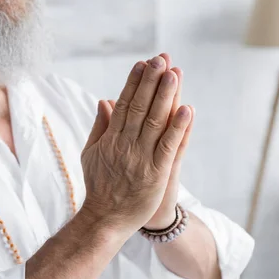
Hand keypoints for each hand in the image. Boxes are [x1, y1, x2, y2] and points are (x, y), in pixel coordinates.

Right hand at [79, 55, 192, 233]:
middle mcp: (125, 144)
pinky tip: (187, 109)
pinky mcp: (156, 173)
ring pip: (154, 122)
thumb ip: (100, 126)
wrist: (105, 219)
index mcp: (110, 138)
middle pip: (139, 107)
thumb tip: (103, 100)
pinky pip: (168, 146)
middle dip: (151, 82)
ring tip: (174, 74)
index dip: (134, 83)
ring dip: (165, 97)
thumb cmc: (99, 186)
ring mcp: (141, 158)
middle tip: (161, 59)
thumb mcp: (91, 153)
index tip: (143, 63)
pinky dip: (178, 128)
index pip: (123, 104)